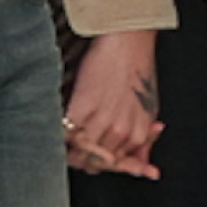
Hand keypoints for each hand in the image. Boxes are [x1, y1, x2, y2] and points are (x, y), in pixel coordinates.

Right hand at [64, 30, 162, 179]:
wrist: (128, 40)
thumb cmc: (139, 70)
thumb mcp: (150, 109)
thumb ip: (145, 140)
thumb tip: (146, 165)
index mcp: (138, 133)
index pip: (115, 166)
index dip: (101, 166)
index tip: (92, 162)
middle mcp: (121, 132)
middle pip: (95, 164)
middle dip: (83, 161)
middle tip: (74, 153)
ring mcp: (102, 121)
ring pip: (79, 153)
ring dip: (69, 152)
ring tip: (63, 143)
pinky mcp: (82, 106)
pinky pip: (65, 135)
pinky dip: (59, 137)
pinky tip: (56, 131)